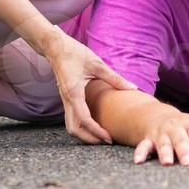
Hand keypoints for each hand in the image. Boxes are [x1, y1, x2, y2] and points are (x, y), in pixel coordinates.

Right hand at [40, 30, 137, 144]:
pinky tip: (94, 124)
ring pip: (70, 126)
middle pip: (73, 129)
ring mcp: (65, 100)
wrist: (55, 47)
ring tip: (100, 136)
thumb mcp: (97, 64)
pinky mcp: (66, 98)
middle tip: (106, 140)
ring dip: (84, 134)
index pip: (84, 119)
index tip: (109, 138)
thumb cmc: (74, 53)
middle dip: (89, 139)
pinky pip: (71, 118)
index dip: (96, 131)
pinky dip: (81, 126)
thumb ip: (114, 78)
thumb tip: (132, 88)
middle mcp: (67, 100)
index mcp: (74, 93)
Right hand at [133, 111, 188, 165]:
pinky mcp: (149, 139)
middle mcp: (176, 127)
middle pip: (181, 139)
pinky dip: (140, 152)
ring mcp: (161, 133)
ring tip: (168, 163)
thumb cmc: (186, 127)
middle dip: (184, 150)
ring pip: (163, 143)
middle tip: (188, 162)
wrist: (158, 115)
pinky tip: (139, 161)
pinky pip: (143, 146)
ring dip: (165, 152)